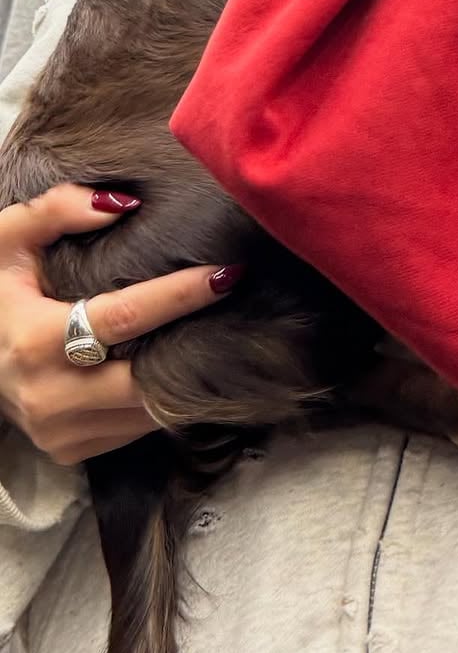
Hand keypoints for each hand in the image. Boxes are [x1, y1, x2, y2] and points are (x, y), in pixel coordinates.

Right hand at [0, 185, 239, 464]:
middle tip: (240, 308)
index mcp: (35, 342)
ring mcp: (62, 431)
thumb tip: (124, 203)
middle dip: (199, 346)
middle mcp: (50, 396)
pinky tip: (176, 366)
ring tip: (216, 333)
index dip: (180, 295)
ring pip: (150, 410)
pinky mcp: (73, 449)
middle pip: (149, 377)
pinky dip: (160, 399)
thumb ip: (54, 211)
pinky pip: (136, 428)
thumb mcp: (5, 242)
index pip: (124, 318)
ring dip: (186, 377)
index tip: (227, 274)